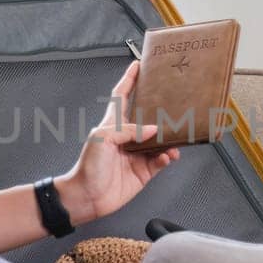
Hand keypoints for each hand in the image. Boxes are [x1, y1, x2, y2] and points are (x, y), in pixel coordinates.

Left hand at [57, 60, 178, 224]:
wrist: (87, 196)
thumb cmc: (88, 166)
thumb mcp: (103, 138)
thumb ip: (128, 130)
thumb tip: (153, 129)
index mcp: (113, 124)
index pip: (122, 96)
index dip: (129, 80)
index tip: (138, 65)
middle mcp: (127, 137)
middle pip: (147, 117)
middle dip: (160, 109)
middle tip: (175, 100)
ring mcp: (137, 154)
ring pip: (159, 140)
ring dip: (169, 138)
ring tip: (176, 137)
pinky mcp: (144, 171)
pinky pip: (162, 160)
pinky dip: (167, 157)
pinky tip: (168, 156)